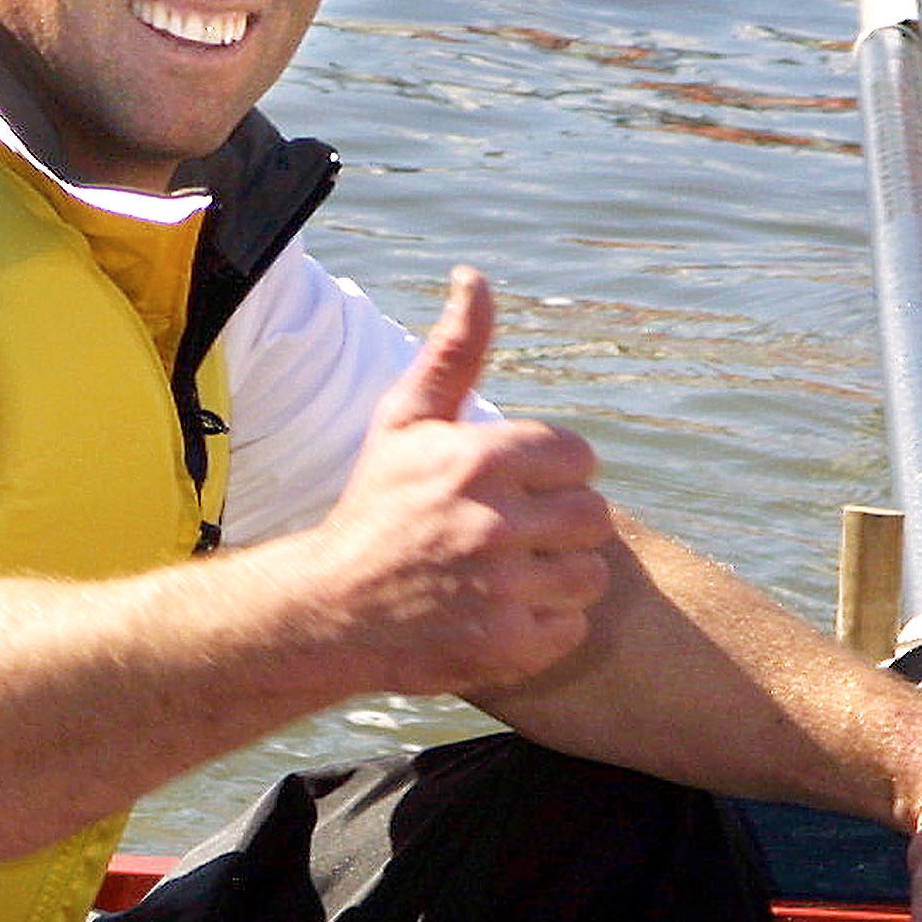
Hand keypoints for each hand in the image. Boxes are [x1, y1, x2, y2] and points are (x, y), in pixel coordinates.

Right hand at [309, 267, 615, 696]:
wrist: (327, 610)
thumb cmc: (374, 508)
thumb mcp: (405, 420)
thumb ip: (454, 351)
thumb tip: (475, 278)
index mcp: (479, 459)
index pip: (579, 458)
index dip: (550, 475)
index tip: (512, 492)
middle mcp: (494, 521)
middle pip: (593, 517)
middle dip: (558, 526)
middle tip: (510, 538)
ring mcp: (501, 588)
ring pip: (589, 574)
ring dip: (556, 578)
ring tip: (506, 578)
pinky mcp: (505, 644)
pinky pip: (571, 628)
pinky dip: (543, 628)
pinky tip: (498, 614)